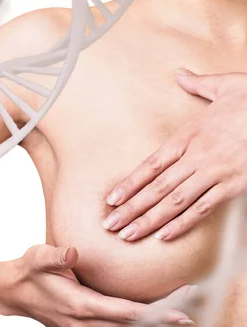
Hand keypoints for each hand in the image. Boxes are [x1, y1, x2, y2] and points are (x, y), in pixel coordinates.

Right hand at [1, 244, 195, 326]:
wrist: (15, 293)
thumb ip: (58, 255)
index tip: (184, 305)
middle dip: (166, 321)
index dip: (160, 312)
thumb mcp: (40, 256)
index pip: (129, 314)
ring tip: (174, 320)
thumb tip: (74, 252)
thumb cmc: (31, 271)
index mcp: (80, 306)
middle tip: (188, 305)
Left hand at [103, 69, 246, 240]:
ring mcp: (215, 173)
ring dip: (149, 220)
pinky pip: (204, 209)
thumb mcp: (225, 86)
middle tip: (109, 225)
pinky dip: (183, 224)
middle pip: (157, 188)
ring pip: (175, 202)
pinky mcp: (234, 185)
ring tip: (127, 235)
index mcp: (189, 135)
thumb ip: (198, 84)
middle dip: (131, 209)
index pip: (151, 165)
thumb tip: (181, 74)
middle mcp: (197, 156)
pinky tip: (163, 236)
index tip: (111, 199)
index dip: (129, 184)